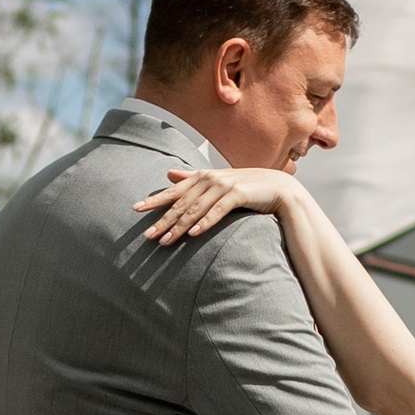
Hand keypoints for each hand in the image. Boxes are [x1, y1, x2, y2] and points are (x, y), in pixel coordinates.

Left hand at [135, 163, 293, 244]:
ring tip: (166, 241)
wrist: (278, 188)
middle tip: (147, 236)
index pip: (174, 191)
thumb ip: (192, 179)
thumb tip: (168, 173)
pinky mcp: (239, 195)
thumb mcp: (216, 181)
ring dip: (180, 227)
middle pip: (181, 203)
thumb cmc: (244, 187)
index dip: (155, 200)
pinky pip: (218, 211)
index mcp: (202, 176)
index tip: (136, 209)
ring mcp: (224, 185)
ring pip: (196, 209)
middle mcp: (210, 178)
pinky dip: (206, 222)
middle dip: (163, 220)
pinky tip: (194, 234)